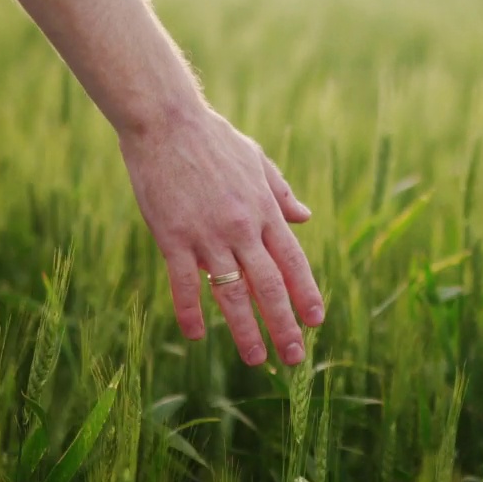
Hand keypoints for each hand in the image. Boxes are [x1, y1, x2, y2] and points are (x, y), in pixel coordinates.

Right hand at [118, 103, 324, 365]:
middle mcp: (241, 227)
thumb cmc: (212, 139)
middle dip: (284, 324)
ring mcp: (207, 235)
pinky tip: (197, 335)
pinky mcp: (173, 237)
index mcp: (264, 210)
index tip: (316, 321)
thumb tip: (306, 217)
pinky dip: (190, 310)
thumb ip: (281, 193)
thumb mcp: (256, 160)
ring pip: (231, 292)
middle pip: (269, 286)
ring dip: (245, 330)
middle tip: (294, 357)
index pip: (293, 261)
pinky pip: (184, 282)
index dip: (306, 293)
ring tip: (255, 359)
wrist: (165, 121)